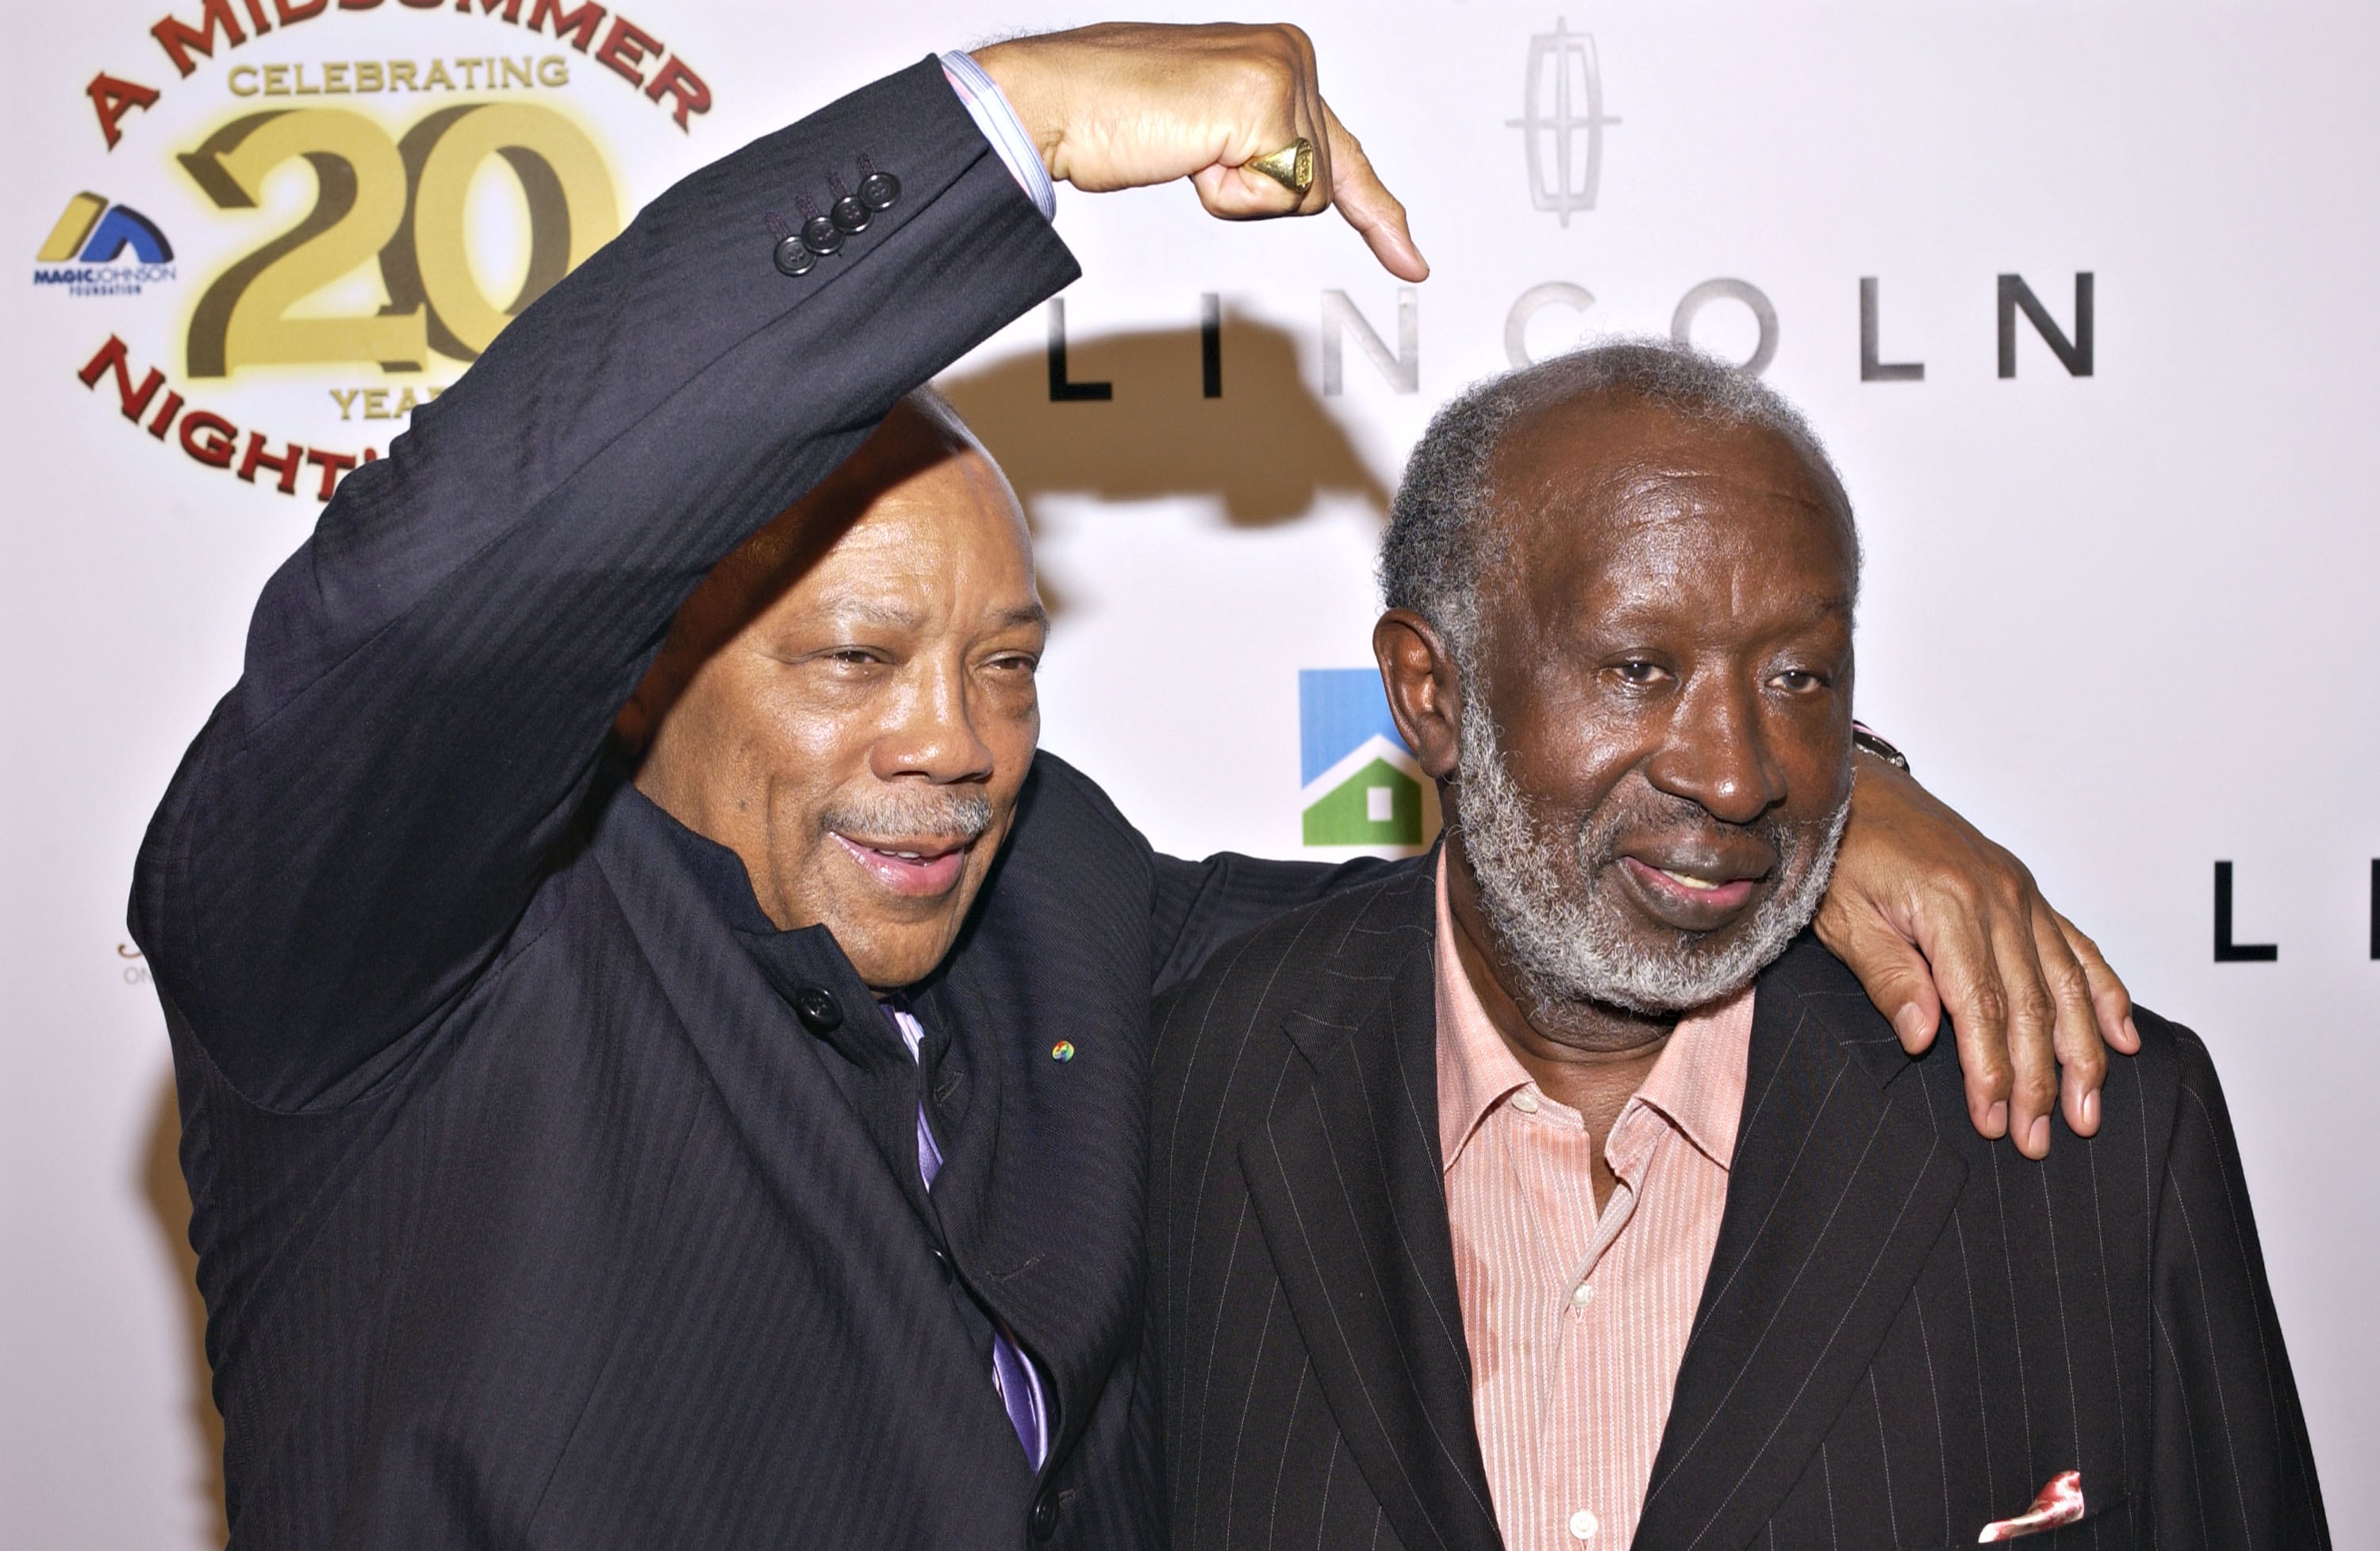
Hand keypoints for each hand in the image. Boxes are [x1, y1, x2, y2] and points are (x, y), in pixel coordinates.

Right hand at [972, 23, 1427, 280]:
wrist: (1055, 99)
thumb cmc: (1110, 114)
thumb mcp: (1208, 129)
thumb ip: (1260, 147)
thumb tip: (1297, 186)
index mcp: (1281, 54)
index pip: (1342, 152)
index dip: (1377, 213)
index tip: (1410, 261)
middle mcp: (1292, 55)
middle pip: (1318, 186)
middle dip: (1253, 194)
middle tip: (1193, 153)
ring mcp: (1283, 74)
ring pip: (1299, 196)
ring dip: (1235, 192)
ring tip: (1186, 147)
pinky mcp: (1266, 104)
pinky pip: (1272, 195)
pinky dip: (1226, 193)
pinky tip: (1190, 149)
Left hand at [1814, 751, 2140, 1158]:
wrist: (1851, 789)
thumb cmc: (1837, 853)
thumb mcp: (1842, 918)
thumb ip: (1888, 976)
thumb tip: (1927, 1038)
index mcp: (1949, 905)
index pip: (1981, 1008)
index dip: (1992, 1071)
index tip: (1994, 1120)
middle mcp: (1998, 897)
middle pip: (2032, 1005)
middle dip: (2040, 1080)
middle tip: (2038, 1139)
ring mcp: (2018, 892)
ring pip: (2066, 984)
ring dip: (2082, 1053)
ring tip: (2087, 1111)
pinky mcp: (2023, 890)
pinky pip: (2076, 946)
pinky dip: (2104, 993)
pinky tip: (2122, 1037)